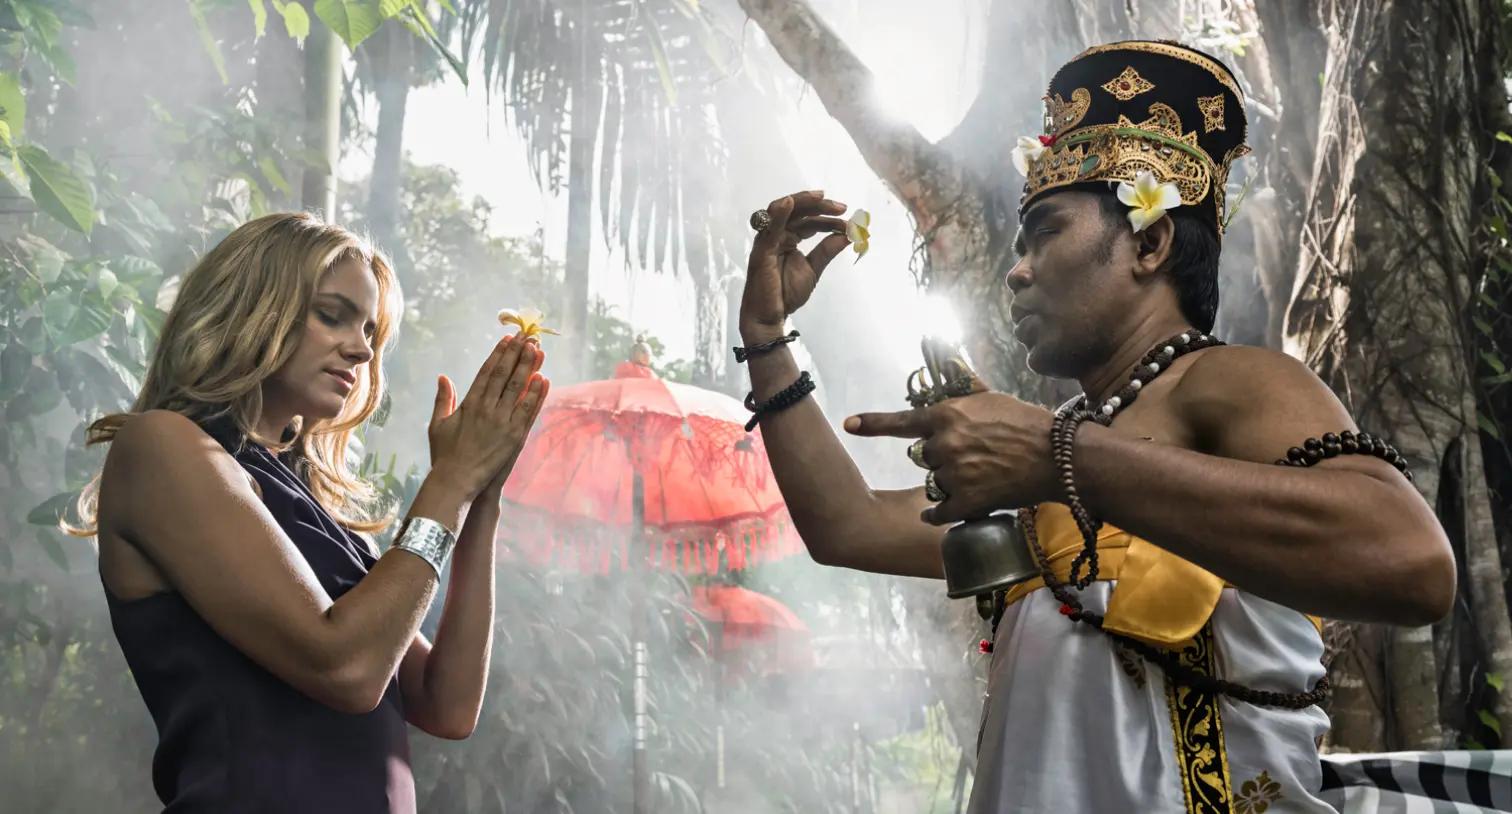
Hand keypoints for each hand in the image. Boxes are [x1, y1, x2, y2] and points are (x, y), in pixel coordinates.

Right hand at [428, 335, 550, 499]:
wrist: (456, 482)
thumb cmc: (444, 455)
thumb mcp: (437, 424)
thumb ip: (442, 399)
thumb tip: (443, 377)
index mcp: (469, 403)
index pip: (487, 371)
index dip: (499, 353)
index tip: (508, 338)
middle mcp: (487, 408)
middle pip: (506, 374)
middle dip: (517, 353)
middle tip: (527, 336)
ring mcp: (502, 422)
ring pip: (519, 388)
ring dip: (530, 367)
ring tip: (538, 349)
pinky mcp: (515, 436)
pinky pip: (529, 411)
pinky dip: (537, 394)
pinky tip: (544, 378)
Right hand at [739, 189, 851, 338]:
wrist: (770, 317)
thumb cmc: (785, 295)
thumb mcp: (813, 269)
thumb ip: (827, 250)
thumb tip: (847, 235)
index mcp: (788, 238)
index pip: (809, 220)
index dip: (829, 218)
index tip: (849, 222)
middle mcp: (776, 236)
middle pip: (797, 211)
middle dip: (820, 206)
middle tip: (842, 207)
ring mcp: (767, 241)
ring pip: (782, 211)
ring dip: (802, 201)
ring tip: (821, 197)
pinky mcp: (761, 251)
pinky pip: (768, 228)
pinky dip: (777, 213)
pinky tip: (788, 202)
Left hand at [844, 392, 1060, 524]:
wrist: (1058, 457)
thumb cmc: (1028, 423)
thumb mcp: (993, 397)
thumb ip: (965, 385)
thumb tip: (949, 358)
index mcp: (948, 415)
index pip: (902, 421)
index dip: (873, 424)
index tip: (850, 425)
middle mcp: (946, 444)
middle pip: (921, 456)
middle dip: (938, 456)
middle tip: (969, 454)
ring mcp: (955, 475)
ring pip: (933, 482)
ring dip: (947, 481)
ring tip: (979, 474)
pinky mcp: (967, 502)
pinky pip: (937, 512)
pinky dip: (937, 514)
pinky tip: (940, 513)